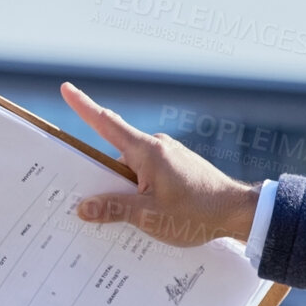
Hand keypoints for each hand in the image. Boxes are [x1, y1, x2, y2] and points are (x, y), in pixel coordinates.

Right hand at [60, 81, 259, 246]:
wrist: (239, 212)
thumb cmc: (197, 213)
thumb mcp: (150, 217)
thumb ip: (114, 209)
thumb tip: (83, 207)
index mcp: (147, 151)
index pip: (106, 123)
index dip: (83, 106)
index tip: (66, 88)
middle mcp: (158, 147)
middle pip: (116, 154)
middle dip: (102, 174)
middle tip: (88, 197)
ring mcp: (170, 156)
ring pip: (134, 168)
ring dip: (125, 188)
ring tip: (127, 217)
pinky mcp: (179, 167)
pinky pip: (150, 175)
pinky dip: (142, 190)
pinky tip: (146, 214)